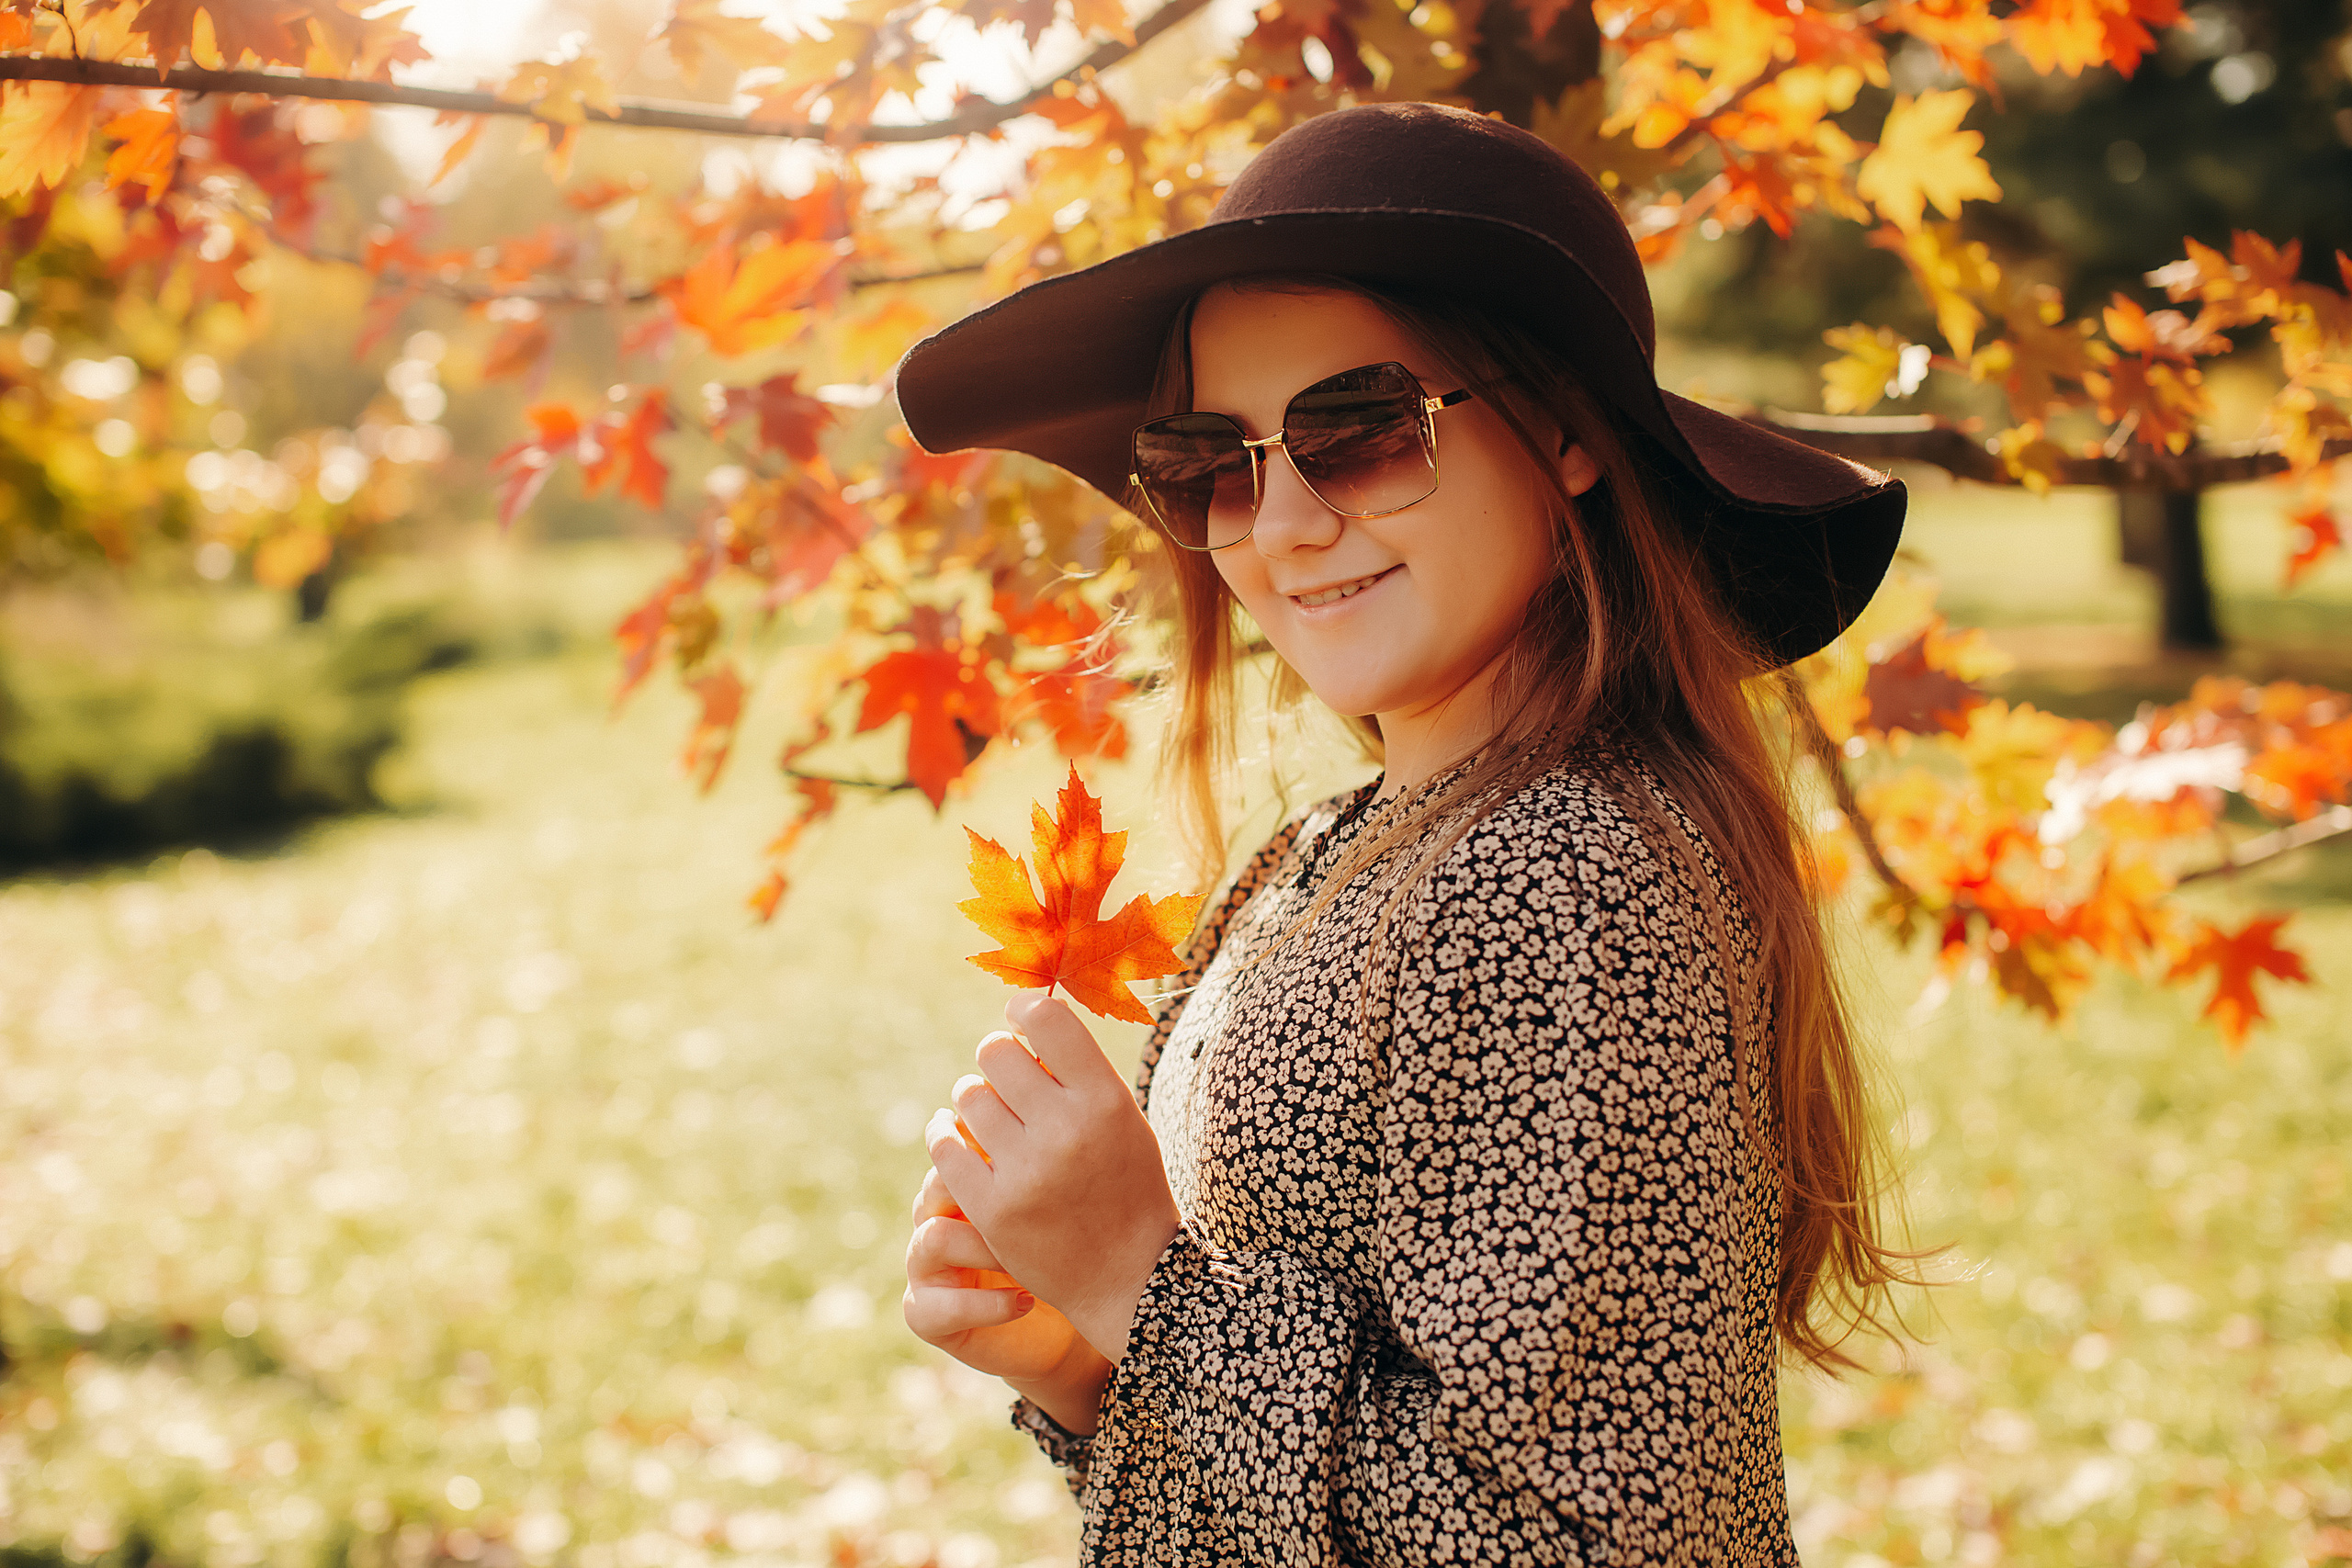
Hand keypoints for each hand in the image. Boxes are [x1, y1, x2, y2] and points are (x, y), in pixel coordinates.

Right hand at [902, 1162, 1084, 1383]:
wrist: (1067, 1315)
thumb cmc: (1068, 1245)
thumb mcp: (1066, 1194)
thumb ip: (1053, 1148)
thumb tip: (1074, 1092)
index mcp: (964, 1176)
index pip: (961, 1140)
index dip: (993, 1144)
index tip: (1041, 1151)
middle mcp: (935, 1214)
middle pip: (938, 1181)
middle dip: (987, 1188)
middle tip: (1036, 1202)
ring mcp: (923, 1266)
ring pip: (934, 1236)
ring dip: (985, 1247)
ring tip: (1027, 1258)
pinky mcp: (926, 1313)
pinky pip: (937, 1305)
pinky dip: (986, 1304)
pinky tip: (1025, 1300)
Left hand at [927, 993, 1182, 1363]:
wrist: (1127, 1274)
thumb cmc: (1125, 1183)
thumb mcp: (1123, 1117)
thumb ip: (1078, 1070)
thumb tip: (1025, 1013)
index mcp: (1105, 1099)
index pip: (1045, 1018)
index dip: (1024, 1011)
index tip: (1020, 1021)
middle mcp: (1066, 1129)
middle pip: (995, 1052)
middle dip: (998, 1060)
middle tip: (1009, 1082)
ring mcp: (1026, 1170)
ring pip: (967, 1095)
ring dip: (975, 1099)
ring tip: (992, 1119)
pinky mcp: (991, 1206)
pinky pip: (943, 1143)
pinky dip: (943, 1133)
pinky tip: (953, 1137)